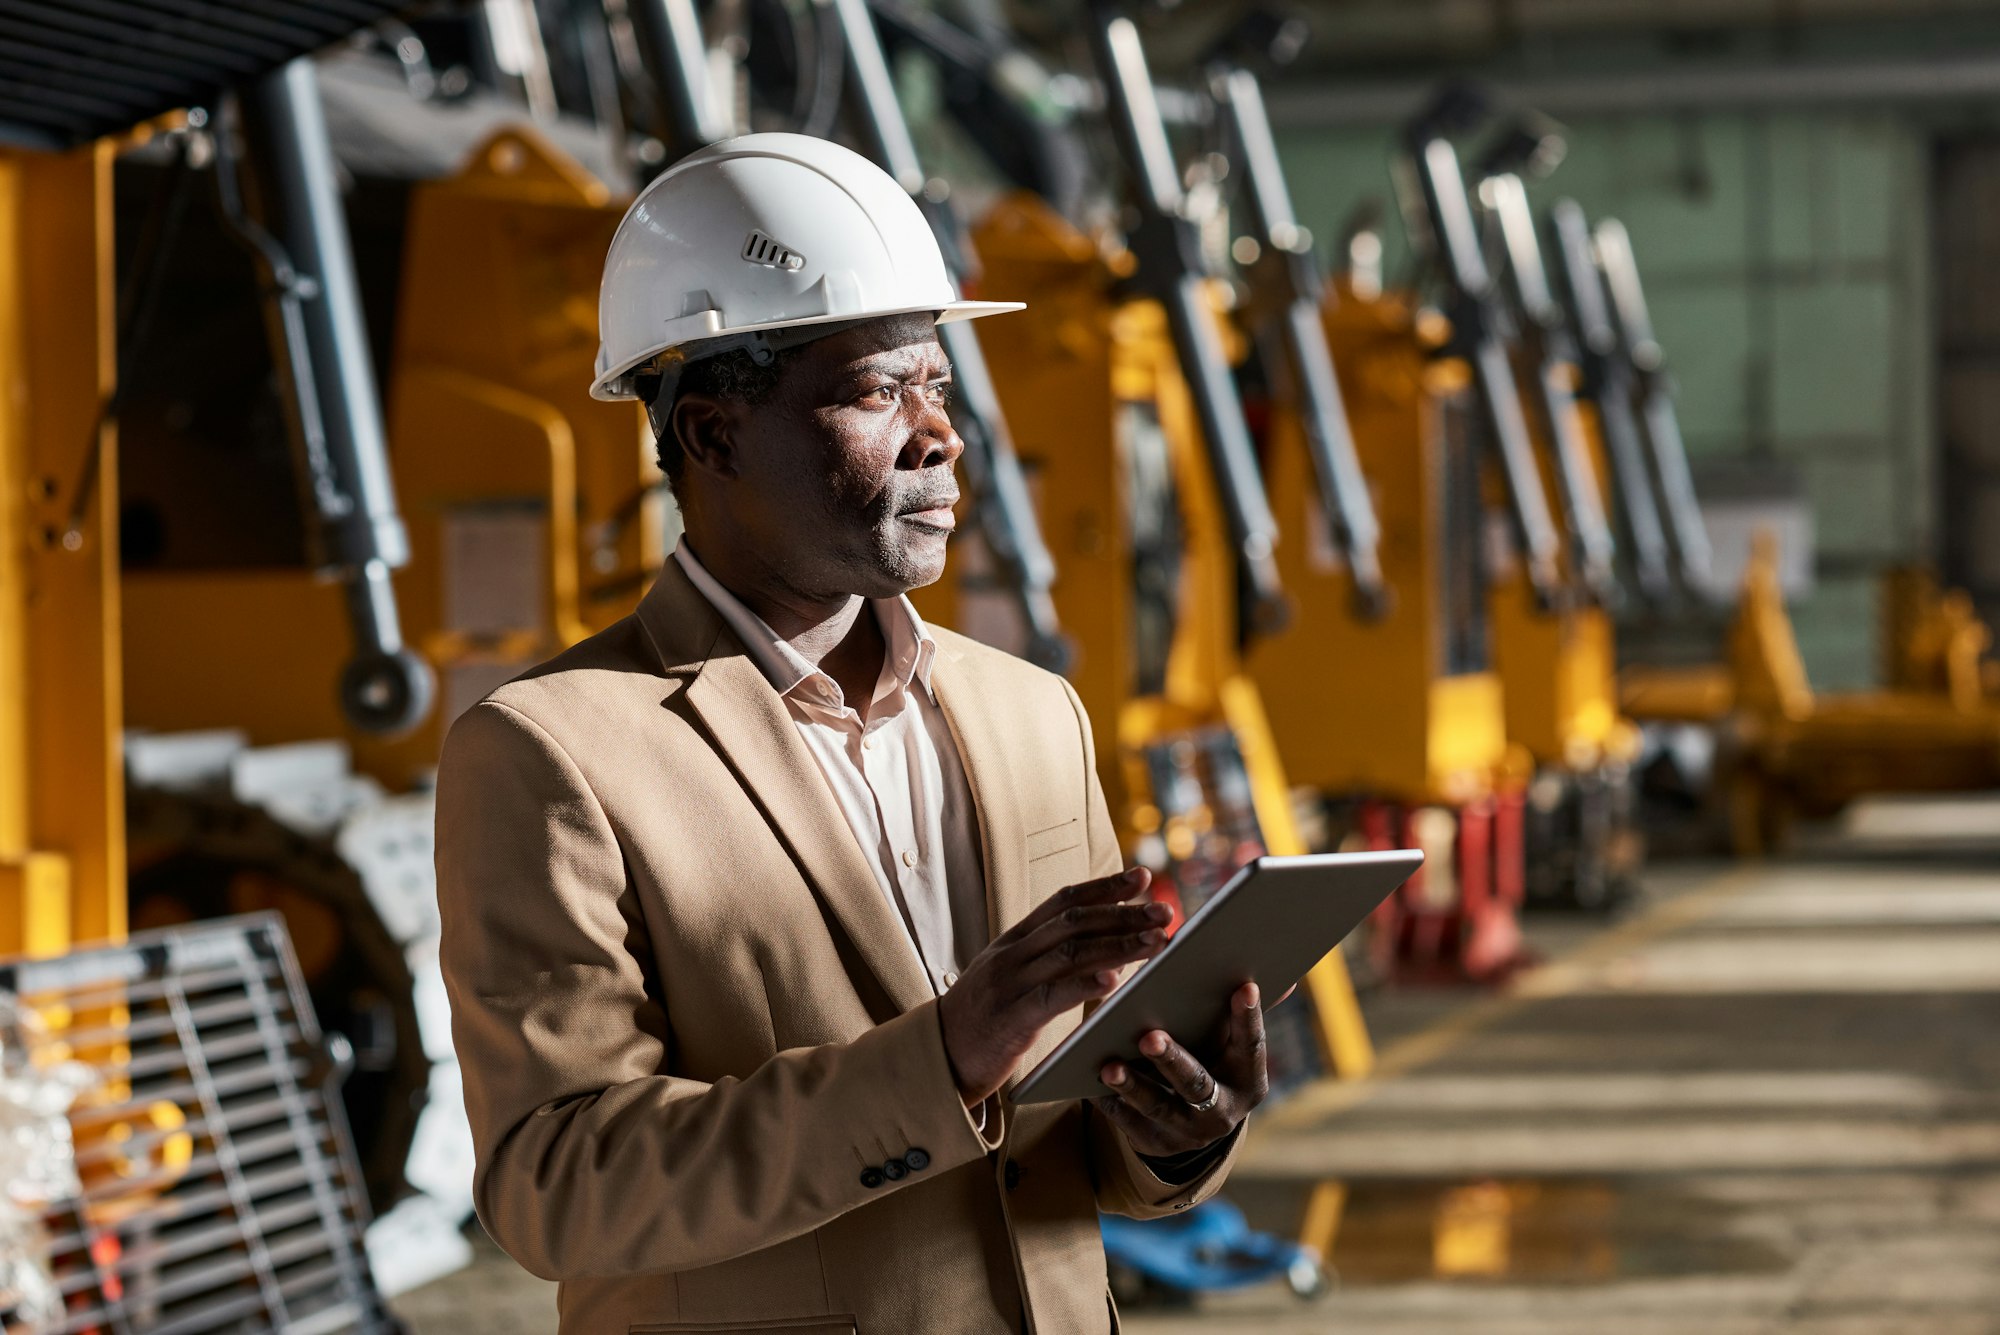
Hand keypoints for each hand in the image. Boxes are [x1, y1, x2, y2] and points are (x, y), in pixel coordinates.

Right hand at [939, 868, 1168, 1104]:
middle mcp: (1012, 954)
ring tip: (1158, 941)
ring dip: (1120, 944)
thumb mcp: (1010, 981)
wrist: (936, 1058)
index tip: (1143, 877)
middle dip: (1125, 913)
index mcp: (1012, 941)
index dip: (1105, 887)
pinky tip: (1115, 979)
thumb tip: (1106, 956)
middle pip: (1075, 921)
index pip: (1063, 901)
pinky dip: (1086, 983)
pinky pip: (1053, 994)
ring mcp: (1010, 982)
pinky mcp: (1011, 1016)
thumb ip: (1048, 964)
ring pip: (1071, 952)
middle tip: (1166, 909)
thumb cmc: (981, 1024)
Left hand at [1091, 981, 1269, 1156]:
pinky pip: (1129, 1124)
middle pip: (1196, 1083)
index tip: (1244, 987)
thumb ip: (1231, 1010)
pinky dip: (1111, 1103)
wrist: (1194, 1120)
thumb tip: (1251, 968)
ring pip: (1158, 1107)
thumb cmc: (1209, 1057)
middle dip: (1172, 1060)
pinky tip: (1091, 1084)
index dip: (1249, 1018)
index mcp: (1249, 1080)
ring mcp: (1189, 1132)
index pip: (1251, 1046)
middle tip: (1149, 1036)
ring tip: (1108, 1066)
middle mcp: (1224, 1112)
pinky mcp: (1156, 1144)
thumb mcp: (1226, 1040)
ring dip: (1132, 1086)